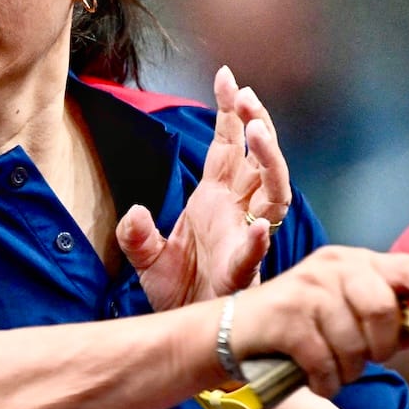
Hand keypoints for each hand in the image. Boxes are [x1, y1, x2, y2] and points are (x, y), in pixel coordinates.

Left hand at [117, 66, 291, 310]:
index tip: (227, 76)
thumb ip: (137, 234)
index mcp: (216, 197)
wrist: (185, 331)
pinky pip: (256, 252)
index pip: (228, 144)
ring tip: (256, 133)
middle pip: (258, 159)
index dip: (230, 110)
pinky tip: (258, 226)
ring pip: (273, 192)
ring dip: (268, 162)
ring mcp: (246, 237)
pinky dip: (258, 238)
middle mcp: (238, 210)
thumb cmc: (176, 291)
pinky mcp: (244, 272)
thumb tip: (135, 213)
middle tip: (246, 98)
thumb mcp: (146, 257)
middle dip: (256, 125)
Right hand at [225, 246, 408, 396]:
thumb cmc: (292, 327)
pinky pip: (326, 363)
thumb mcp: (337, 311)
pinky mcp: (286, 319)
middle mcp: (329, 268)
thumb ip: (379, 316)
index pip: (402, 266)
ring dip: (346, 371)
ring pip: (354, 345)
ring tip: (329, 369)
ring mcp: (306, 291)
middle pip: (382, 309)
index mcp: (348, 261)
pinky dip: (325, 382)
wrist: (229, 336)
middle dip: (379, 347)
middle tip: (362, 357)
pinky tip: (314, 379)